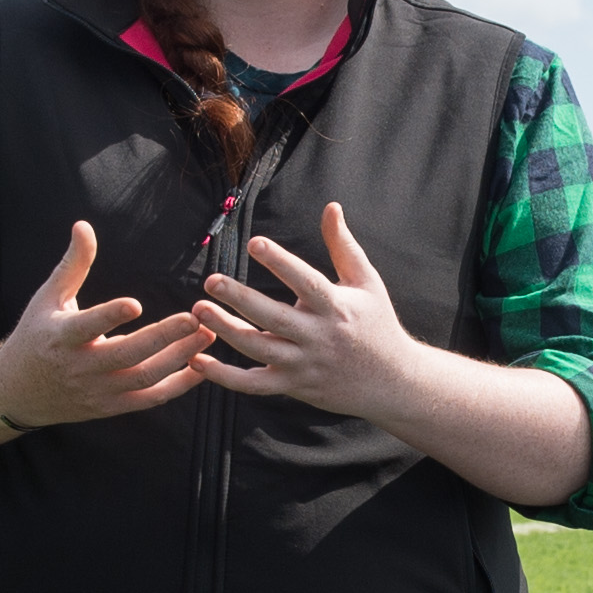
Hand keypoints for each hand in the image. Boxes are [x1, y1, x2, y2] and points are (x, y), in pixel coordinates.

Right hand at [0, 219, 213, 426]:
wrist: (18, 392)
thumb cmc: (36, 335)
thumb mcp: (47, 298)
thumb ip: (72, 265)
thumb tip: (83, 225)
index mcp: (61, 337)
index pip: (87, 327)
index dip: (109, 317)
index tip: (135, 303)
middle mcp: (80, 367)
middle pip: (126, 355)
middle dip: (163, 337)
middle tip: (194, 318)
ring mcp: (97, 391)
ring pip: (143, 377)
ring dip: (178, 358)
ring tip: (207, 335)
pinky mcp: (110, 407)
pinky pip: (149, 399)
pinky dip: (177, 386)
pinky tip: (200, 367)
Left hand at [193, 202, 426, 424]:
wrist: (394, 383)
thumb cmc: (377, 325)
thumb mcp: (367, 282)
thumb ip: (343, 245)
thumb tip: (331, 206)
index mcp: (337, 308)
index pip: (307, 282)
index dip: (281, 263)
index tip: (254, 243)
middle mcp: (319, 337)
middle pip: (274, 318)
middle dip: (241, 299)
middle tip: (211, 280)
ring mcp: (305, 365)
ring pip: (259, 350)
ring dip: (226, 331)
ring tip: (198, 310)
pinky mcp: (293, 386)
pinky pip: (254, 385)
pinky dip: (225, 377)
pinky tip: (198, 360)